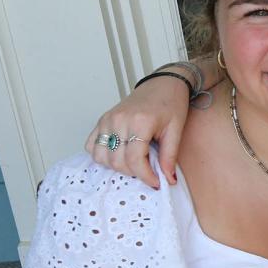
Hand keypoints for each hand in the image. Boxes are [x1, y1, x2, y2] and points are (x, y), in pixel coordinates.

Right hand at [85, 70, 192, 187]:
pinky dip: (102, 156)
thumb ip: (170, 156)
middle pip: (116, 161)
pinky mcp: (102, 120)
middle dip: (134, 173)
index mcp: (139, 122)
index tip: (156, 183)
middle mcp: (118, 120)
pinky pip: (91, 145)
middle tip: (148, 172)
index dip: (145, 176)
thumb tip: (168, 179)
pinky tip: (119, 155)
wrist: (163, 85)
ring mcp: (107, 120)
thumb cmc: (171, 104)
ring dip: (117, 167)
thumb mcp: (176, 130)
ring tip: (135, 163)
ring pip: (101, 157)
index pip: (134, 159)